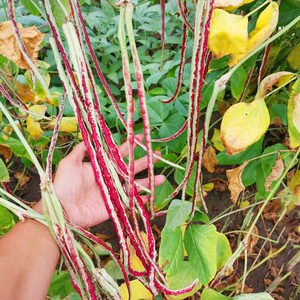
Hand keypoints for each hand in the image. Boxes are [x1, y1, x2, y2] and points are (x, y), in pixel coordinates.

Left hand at [50, 134, 164, 227]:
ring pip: (135, 184)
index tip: (139, 137)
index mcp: (100, 166)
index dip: (129, 146)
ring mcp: (113, 192)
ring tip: (162, 176)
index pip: (118, 154)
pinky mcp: (115, 205)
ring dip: (148, 180)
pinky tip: (152, 194)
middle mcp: (109, 178)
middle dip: (144, 161)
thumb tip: (91, 136)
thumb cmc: (64, 185)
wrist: (62, 210)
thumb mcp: (70, 163)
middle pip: (130, 168)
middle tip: (157, 155)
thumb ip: (82, 150)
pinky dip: (142, 198)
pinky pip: (131, 201)